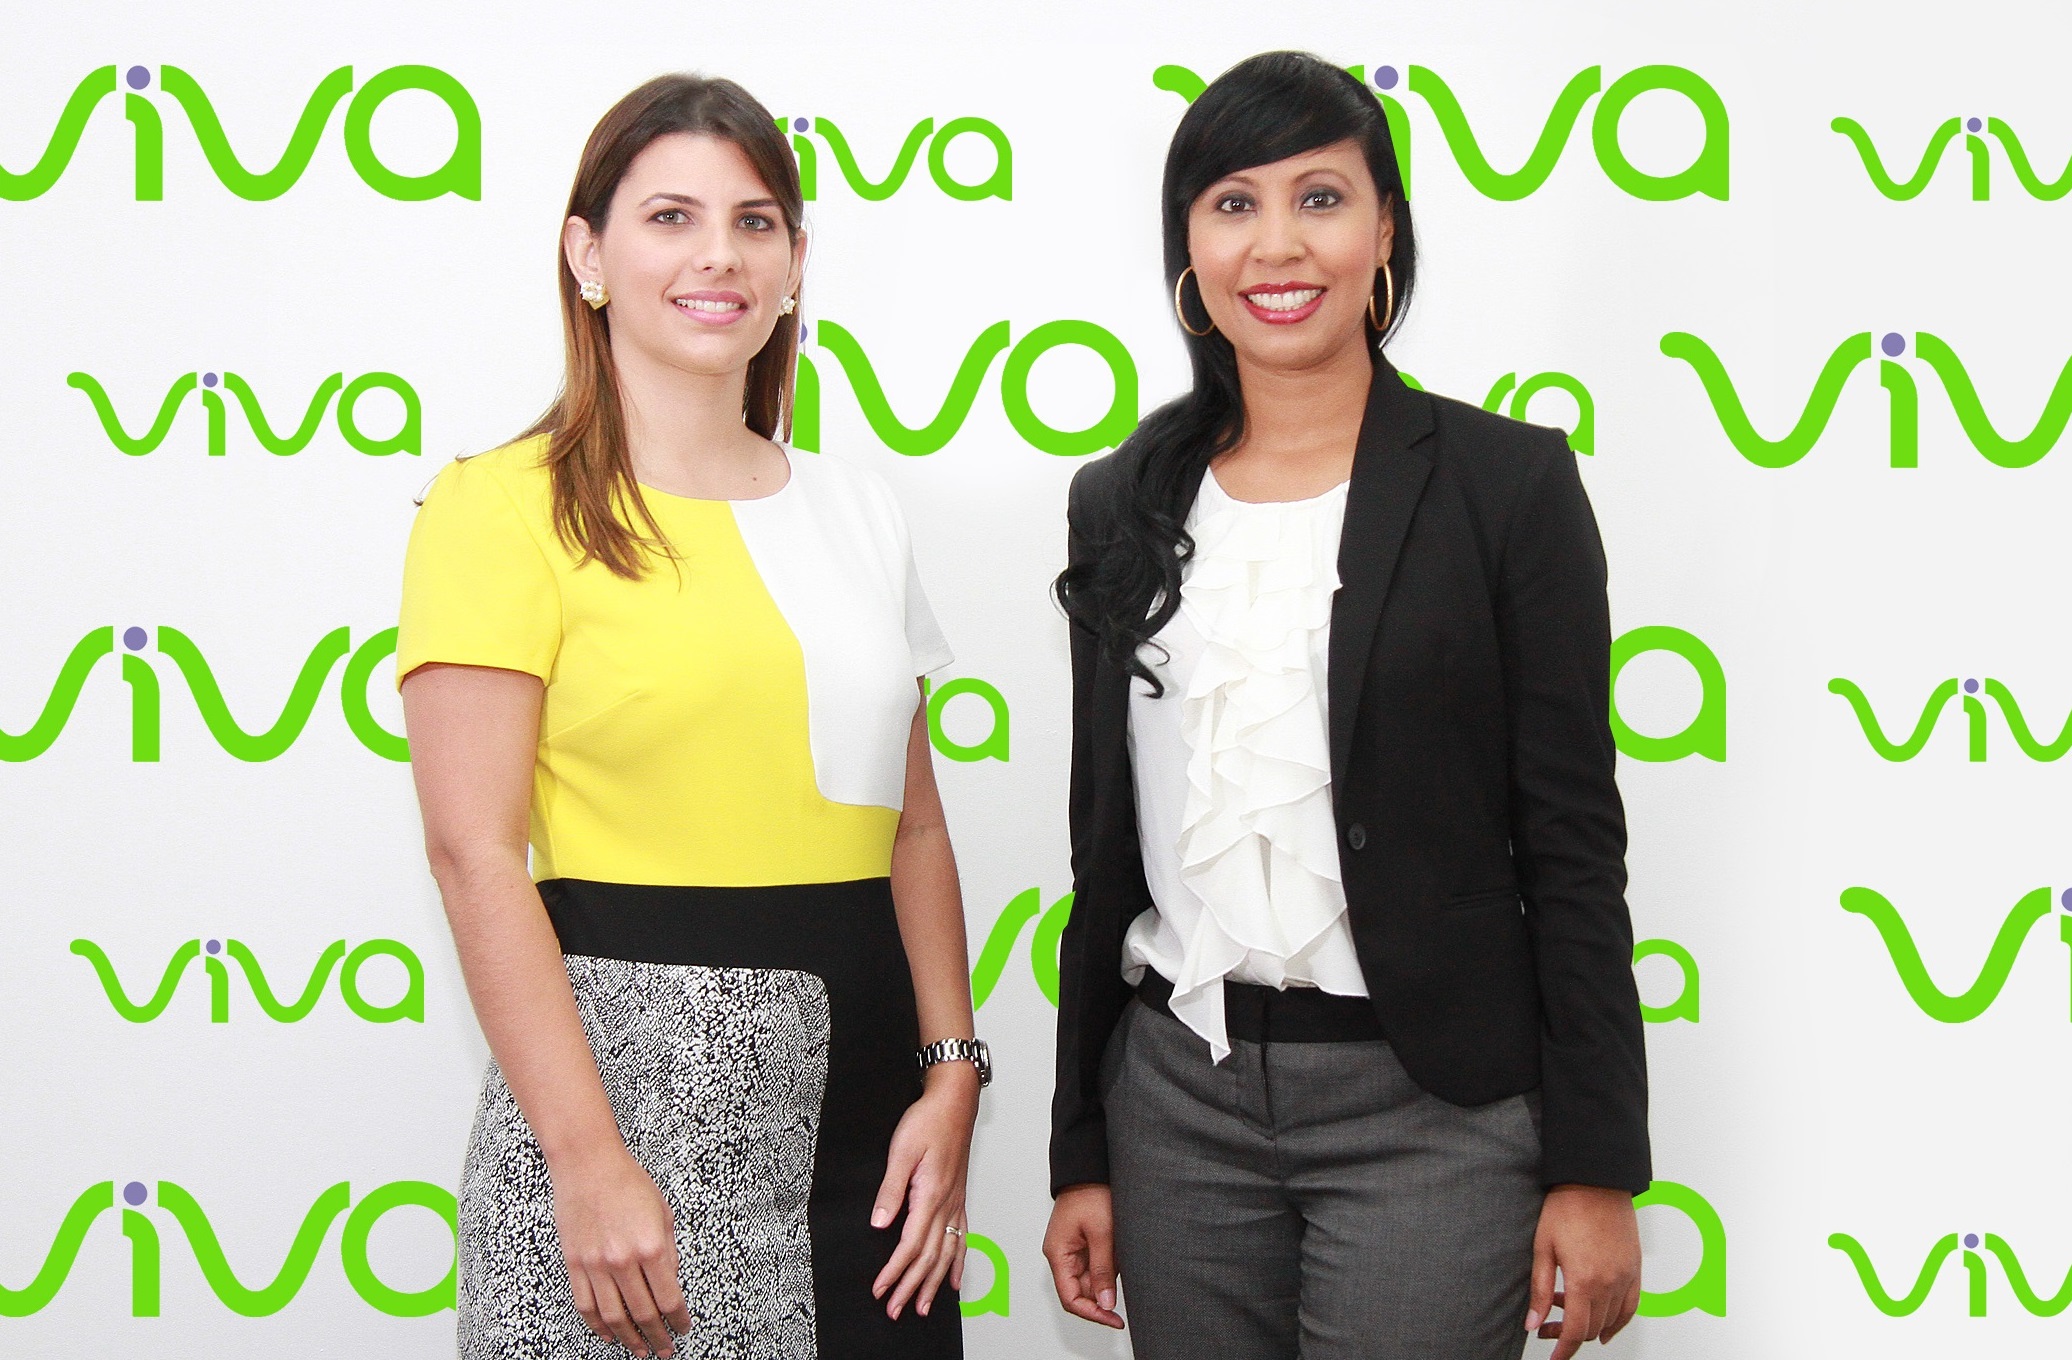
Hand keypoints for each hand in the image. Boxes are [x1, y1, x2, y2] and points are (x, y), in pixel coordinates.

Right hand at [549, 1144, 692, 1357]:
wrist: (588, 1163)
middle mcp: (623, 1260)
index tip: (682, 1328)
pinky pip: (586, 1306)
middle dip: (657, 1337)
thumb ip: (668, 1252)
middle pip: (643, 1314)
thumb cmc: (627, 1181)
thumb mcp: (663, 1214)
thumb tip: (671, 1283)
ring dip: (628, 1339)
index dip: (678, 1320)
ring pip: (613, 1317)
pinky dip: (597, 1326)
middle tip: (664, 1348)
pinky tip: (608, 1334)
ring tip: (639, 1349)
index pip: (669, 1299)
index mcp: (651, 1246)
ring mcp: (595, 1264)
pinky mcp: (574, 1264)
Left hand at [870, 1065, 977, 1318]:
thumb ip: (890, 1191)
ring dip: (933, 1283)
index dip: (894, 1271)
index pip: (910, 1245)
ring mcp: (955, 1203)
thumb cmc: (929, 1120)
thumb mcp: (901, 1152)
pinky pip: (961, 1238)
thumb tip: (879, 1224)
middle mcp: (947, 1205)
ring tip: (923, 1306)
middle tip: (897, 1310)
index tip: (881, 1290)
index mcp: (930, 1196)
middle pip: (929, 1257)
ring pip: (946, 1253)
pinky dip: (956, 1263)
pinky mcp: (958, 1198)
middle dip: (911, 1287)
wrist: (954, 1101)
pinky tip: (952, 1279)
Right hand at [1042, 1183, 1123, 1328]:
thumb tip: (1105, 1303)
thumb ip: (1103, 1271)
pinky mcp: (1084, 1243)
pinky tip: (1122, 1259)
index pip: (1070, 1298)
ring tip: (1125, 1268)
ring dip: (1108, 1281)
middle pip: (1080, 1292)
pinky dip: (1110, 1268)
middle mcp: (1062, 1255)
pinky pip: (1096, 1265)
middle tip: (1125, 1304)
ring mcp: (1073, 1250)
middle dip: (1102, 1298)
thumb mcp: (1101, 1234)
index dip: (1092, 1313)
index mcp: (1058, 1254)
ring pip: (1090, 1280)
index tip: (1114, 1319)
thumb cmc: (1091, 1193)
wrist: (1091, 1168)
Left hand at [1527, 1184, 1641, 1357]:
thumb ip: (1539, 1290)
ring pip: (1610, 1321)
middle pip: (1592, 1328)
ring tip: (1565, 1309)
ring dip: (1589, 1325)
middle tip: (1546, 1326)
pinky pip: (1631, 1307)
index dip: (1562, 1349)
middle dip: (1568, 1335)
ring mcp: (1626, 1277)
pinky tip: (1605, 1327)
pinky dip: (1618, 1322)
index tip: (1552, 1357)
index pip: (1575, 1331)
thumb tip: (1532, 1324)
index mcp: (1584, 1280)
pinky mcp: (1635, 1269)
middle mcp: (1609, 1284)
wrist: (1595, 1181)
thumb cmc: (1566, 1208)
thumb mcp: (1543, 1248)